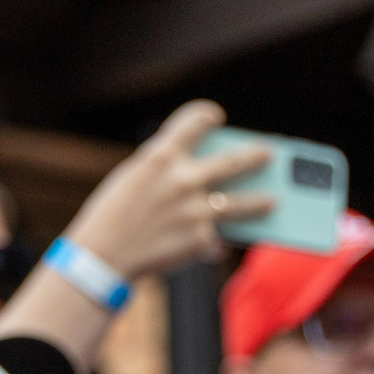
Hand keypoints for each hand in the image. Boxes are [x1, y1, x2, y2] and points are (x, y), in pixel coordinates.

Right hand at [62, 100, 273, 280]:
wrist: (101, 258)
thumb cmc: (110, 216)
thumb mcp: (131, 180)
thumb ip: (164, 173)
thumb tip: (203, 178)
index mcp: (161, 156)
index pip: (194, 121)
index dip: (206, 115)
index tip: (214, 116)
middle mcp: (184, 178)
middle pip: (233, 160)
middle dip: (254, 156)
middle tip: (267, 153)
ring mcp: (197, 210)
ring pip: (242, 203)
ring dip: (260, 202)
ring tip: (272, 201)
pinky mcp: (201, 239)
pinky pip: (216, 239)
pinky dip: (213, 243)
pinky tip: (213, 247)